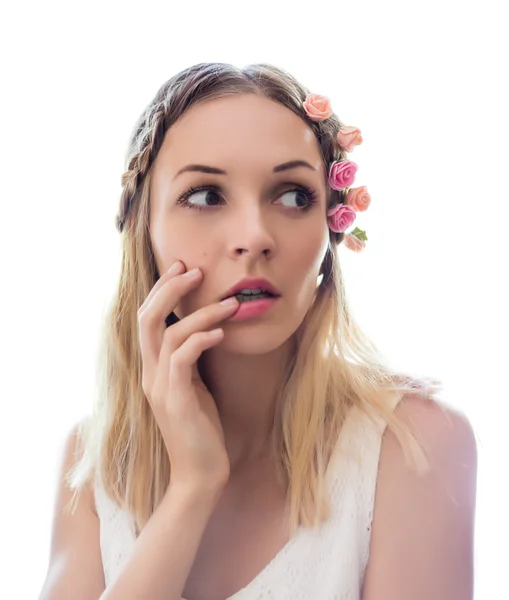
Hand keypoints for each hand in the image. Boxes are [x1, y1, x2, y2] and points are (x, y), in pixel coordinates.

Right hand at [137, 260, 238, 490]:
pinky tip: (222, 333)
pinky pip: (183, 361)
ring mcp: (160, 388)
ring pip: (169, 336)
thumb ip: (191, 359)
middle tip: (195, 270)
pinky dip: (201, 340)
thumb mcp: (194, 385)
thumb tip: (206, 328)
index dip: (161, 290)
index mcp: (152, 368)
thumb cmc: (201, 427)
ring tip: (230, 304)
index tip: (183, 268)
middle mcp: (150, 374)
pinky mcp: (176, 402)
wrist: (200, 473)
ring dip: (201, 314)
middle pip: (147, 319)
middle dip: (169, 289)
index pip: (147, 319)